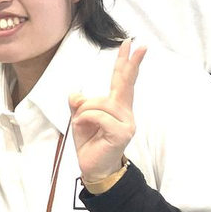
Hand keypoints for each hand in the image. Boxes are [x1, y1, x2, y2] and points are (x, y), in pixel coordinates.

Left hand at [68, 38, 144, 181]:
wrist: (94, 168)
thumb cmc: (89, 142)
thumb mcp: (79, 118)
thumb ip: (79, 104)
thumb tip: (76, 94)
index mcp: (117, 106)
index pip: (121, 79)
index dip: (125, 62)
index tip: (132, 44)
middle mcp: (125, 111)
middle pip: (125, 83)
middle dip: (129, 62)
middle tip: (134, 43)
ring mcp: (126, 122)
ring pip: (98, 103)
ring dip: (83, 112)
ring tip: (82, 124)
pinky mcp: (122, 132)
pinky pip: (97, 116)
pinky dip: (84, 120)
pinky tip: (82, 128)